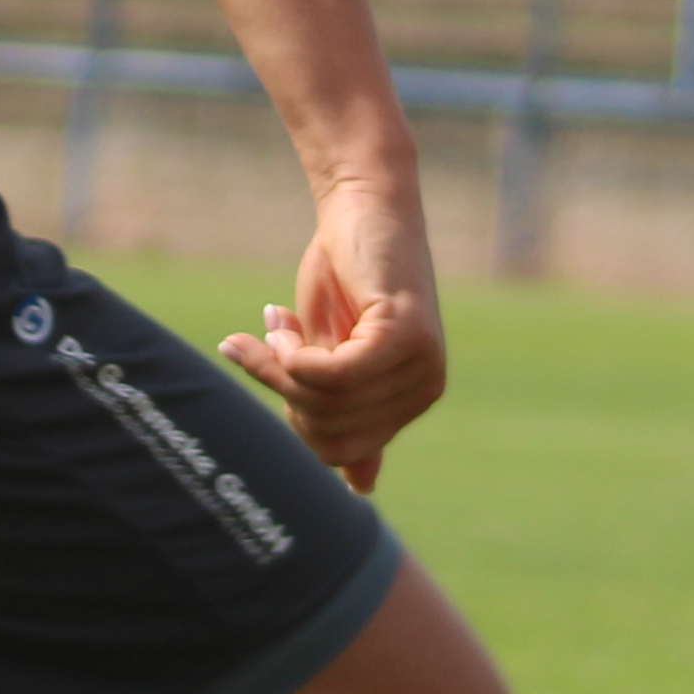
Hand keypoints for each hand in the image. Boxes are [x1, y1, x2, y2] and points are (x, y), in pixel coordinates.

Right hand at [222, 173, 446, 491]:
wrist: (361, 203)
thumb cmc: (342, 275)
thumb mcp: (334, 354)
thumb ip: (344, 412)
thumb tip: (361, 491)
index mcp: (410, 400)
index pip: (340, 454)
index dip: (294, 419)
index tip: (276, 368)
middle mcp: (425, 389)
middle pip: (330, 437)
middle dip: (283, 396)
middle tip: (268, 343)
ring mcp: (421, 364)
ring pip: (325, 404)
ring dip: (280, 366)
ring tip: (278, 324)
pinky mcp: (405, 335)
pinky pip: (332, 376)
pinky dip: (292, 355)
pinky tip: (283, 322)